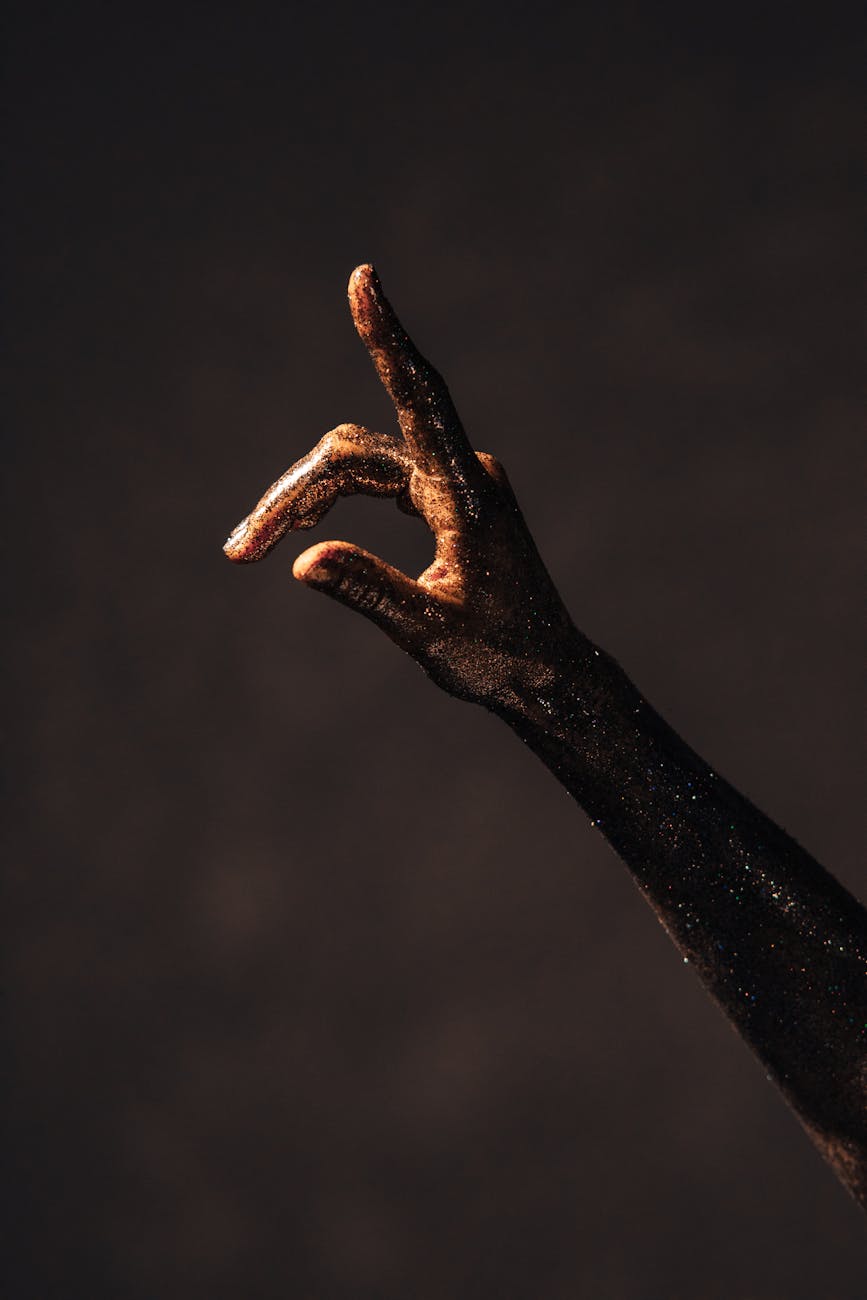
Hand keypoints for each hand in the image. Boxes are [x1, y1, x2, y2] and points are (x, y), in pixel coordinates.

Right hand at [223, 265, 590, 709]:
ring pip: (355, 467)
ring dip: (302, 501)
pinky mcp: (442, 497)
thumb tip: (303, 561)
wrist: (543, 672)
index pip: (421, 398)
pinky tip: (303, 529)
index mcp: (466, 492)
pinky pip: (373, 479)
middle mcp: (460, 472)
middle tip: (240, 552)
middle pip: (352, 455)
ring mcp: (451, 481)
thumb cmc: (500, 656)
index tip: (364, 279)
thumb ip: (370, 592)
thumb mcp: (429, 632)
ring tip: (251, 550)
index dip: (387, 339)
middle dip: (292, 495)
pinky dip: (331, 500)